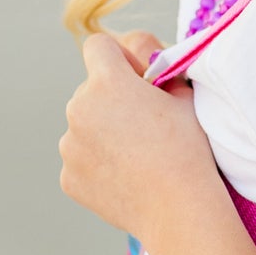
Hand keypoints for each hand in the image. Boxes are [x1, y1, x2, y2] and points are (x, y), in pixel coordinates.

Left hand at [59, 32, 211, 237]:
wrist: (179, 208)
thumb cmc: (188, 148)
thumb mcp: (184, 95)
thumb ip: (160, 69)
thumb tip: (146, 64)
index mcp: (107, 82)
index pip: (98, 46)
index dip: (120, 57)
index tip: (137, 78)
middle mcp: (78, 109)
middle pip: (90, 90)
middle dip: (112, 100)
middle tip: (144, 125)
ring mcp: (69, 145)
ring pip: (83, 127)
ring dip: (103, 133)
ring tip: (137, 156)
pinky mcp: (68, 177)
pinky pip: (81, 160)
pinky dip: (98, 165)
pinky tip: (126, 177)